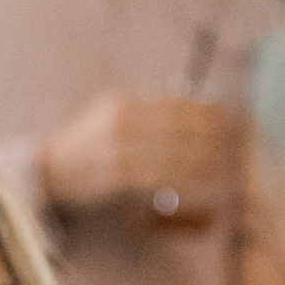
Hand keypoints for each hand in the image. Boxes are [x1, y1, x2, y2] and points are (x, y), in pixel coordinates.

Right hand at [35, 87, 253, 226]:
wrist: (50, 172)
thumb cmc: (86, 150)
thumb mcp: (110, 119)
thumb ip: (143, 115)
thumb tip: (184, 113)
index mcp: (122, 103)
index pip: (171, 103)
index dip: (202, 109)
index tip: (225, 116)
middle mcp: (121, 121)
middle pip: (176, 126)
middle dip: (208, 133)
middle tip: (233, 141)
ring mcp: (118, 148)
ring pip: (170, 151)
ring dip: (202, 157)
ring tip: (224, 162)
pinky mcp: (116, 175)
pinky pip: (158, 176)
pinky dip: (183, 178)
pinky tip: (200, 181)